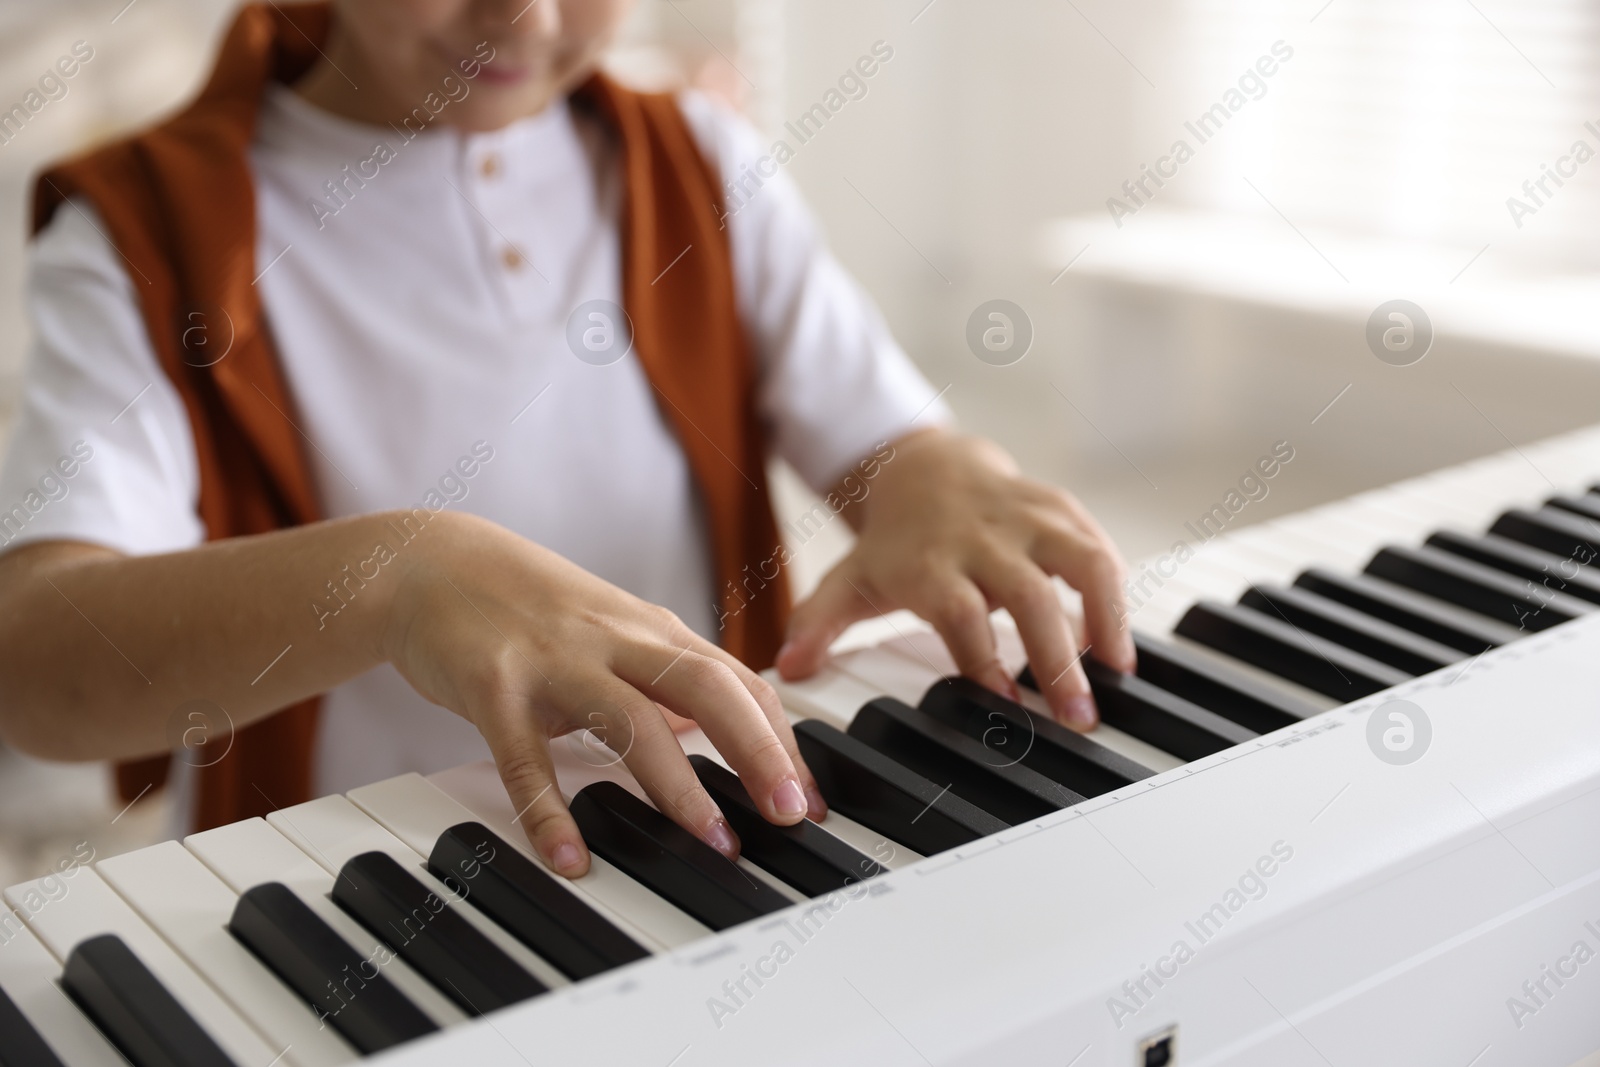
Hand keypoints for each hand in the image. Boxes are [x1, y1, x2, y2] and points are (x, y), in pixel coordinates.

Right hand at [382, 512, 824, 877]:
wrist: (431, 563)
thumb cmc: (530, 606)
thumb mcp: (613, 634)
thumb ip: (665, 679)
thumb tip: (717, 730)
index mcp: (651, 632)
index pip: (737, 681)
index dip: (780, 740)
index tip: (806, 800)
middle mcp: (615, 641)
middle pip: (708, 688)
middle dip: (757, 751)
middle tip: (786, 815)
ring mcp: (556, 661)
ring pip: (632, 720)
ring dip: (679, 787)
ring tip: (712, 843)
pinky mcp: (495, 686)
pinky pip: (527, 759)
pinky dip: (551, 813)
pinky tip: (571, 859)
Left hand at [776, 430, 1133, 728]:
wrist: (926, 468)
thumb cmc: (893, 543)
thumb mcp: (850, 579)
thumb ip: (819, 624)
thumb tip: (789, 669)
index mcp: (929, 560)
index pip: (959, 609)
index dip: (983, 655)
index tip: (1006, 701)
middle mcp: (982, 537)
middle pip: (1027, 594)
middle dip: (1056, 657)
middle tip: (1077, 716)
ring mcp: (1026, 519)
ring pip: (1080, 561)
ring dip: (1105, 618)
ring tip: (1119, 676)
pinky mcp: (1060, 508)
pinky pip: (1098, 546)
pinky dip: (1117, 594)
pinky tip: (1122, 644)